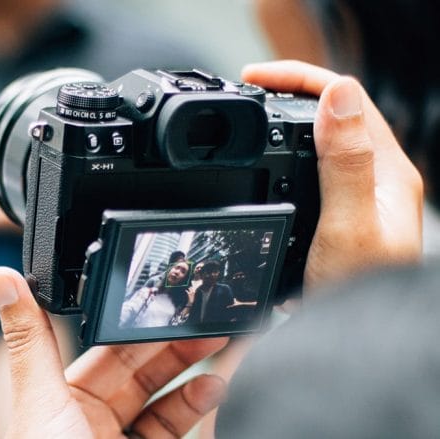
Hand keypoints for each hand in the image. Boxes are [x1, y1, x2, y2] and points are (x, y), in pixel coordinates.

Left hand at [0, 267, 227, 437]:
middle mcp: (91, 421)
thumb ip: (31, 341)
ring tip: (218, 351)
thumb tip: (0, 278)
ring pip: (163, 400)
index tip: (164, 300)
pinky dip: (195, 407)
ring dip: (192, 375)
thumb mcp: (42, 402)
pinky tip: (213, 388)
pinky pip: (172, 429)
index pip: (105, 350)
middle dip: (174, 344)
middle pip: (141, 371)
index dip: (137, 324)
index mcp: (60, 400)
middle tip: (206, 316)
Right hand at [242, 61, 422, 290]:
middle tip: (246, 88)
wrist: (358, 340)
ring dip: (287, 117)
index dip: (298, 78)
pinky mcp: (337, 215)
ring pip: (321, 137)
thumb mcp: (349, 226)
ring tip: (252, 113)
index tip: (254, 77)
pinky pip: (312, 166)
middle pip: (333, 111)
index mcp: (385, 171)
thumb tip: (337, 93)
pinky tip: (265, 162)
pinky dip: (284, 151)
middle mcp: (374, 179)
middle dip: (288, 90)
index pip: (345, 98)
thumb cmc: (361, 294)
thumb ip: (345, 162)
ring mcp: (357, 196)